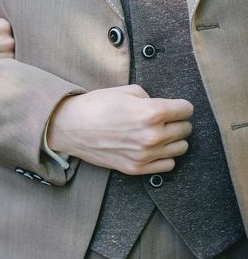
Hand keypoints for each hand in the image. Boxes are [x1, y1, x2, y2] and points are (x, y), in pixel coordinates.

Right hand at [48, 85, 193, 174]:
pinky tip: (151, 148)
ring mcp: (144, 155)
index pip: (187, 110)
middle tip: (162, 119)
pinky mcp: (136, 168)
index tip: (172, 107)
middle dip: (176, 122)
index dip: (179, 106)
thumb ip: (152, 99)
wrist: (71, 127)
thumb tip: (164, 109)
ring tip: (157, 133)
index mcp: (152, 112)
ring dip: (172, 140)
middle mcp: (152, 136)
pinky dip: (164, 156)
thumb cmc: (96, 106)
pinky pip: (168, 165)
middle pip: (185, 129)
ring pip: (180, 148)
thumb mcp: (127, 91)